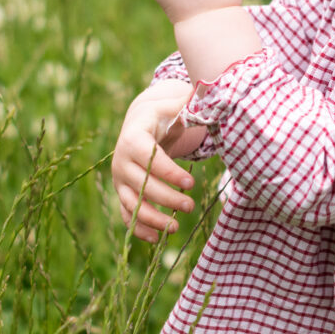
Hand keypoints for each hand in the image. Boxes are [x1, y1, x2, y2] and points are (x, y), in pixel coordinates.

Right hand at [111, 82, 201, 240]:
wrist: (143, 121)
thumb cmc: (165, 113)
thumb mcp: (176, 104)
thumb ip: (192, 102)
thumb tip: (214, 93)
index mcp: (134, 136)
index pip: (148, 157)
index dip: (168, 172)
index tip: (191, 182)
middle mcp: (121, 159)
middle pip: (141, 184)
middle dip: (166, 198)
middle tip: (190, 206)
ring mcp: (121, 179)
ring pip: (132, 203)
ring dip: (152, 219)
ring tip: (175, 229)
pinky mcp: (123, 192)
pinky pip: (127, 215)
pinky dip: (138, 229)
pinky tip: (155, 240)